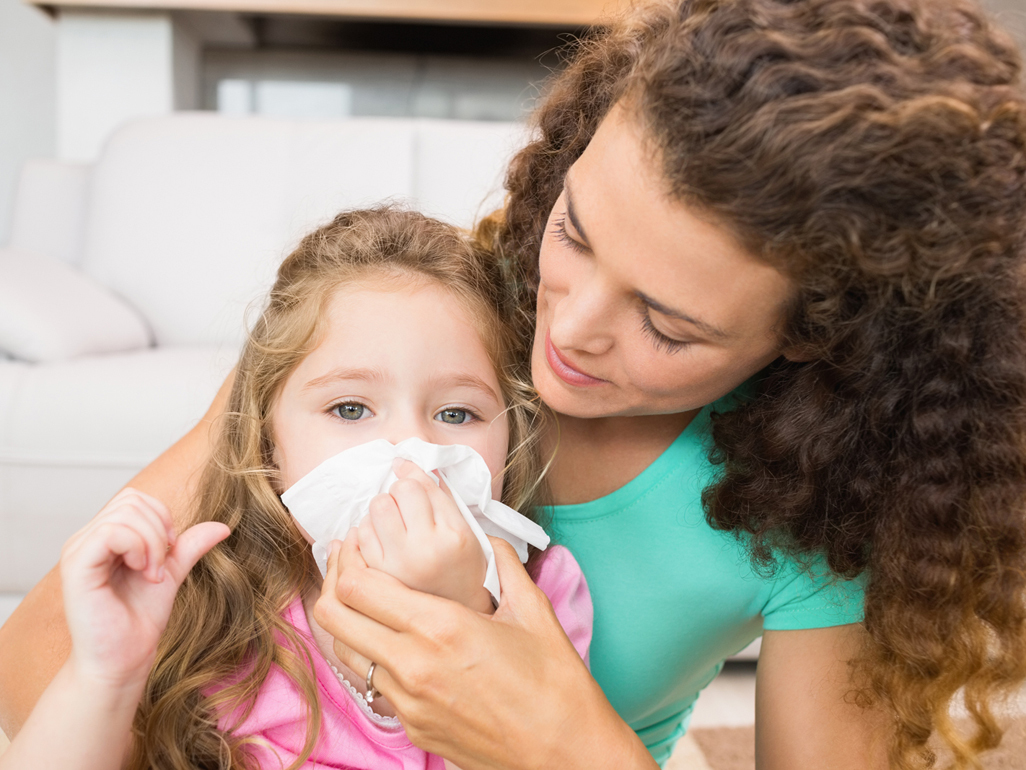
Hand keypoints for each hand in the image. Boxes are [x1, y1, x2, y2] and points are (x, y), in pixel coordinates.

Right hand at [59, 488, 229, 689]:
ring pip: (124, 514)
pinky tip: (143, 573)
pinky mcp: (75, 567)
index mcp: (103, 537)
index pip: (134, 498)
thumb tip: (223, 525)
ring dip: (152, 542)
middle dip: (159, 530)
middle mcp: (85, 539)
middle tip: (161, 567)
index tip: (170, 550)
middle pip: (131, 500)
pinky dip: (138, 547)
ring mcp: (78, 551)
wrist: (123, 659)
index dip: (161, 517)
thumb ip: (189, 546)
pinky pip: (111, 533)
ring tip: (153, 574)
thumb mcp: (171, 573)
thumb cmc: (139, 619)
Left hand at [313, 536, 654, 769]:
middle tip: (350, 565)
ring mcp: (408, 702)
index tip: (358, 542)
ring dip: (348, 623)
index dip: (349, 558)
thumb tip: (487, 539)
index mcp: (441, 628)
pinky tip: (398, 642)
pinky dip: (375, 656)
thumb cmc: (554, 684)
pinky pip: (375, 684)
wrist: (564, 754)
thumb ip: (504, 564)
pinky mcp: (413, 727)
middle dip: (334, 584)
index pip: (360, 587)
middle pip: (334, 618)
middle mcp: (413, 665)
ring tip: (368, 601)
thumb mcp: (533, 611)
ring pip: (346, 653)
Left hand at [357, 459, 491, 613]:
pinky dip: (366, 531)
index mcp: (453, 535)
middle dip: (397, 494)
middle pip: (394, 493)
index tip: (404, 470)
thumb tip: (405, 465)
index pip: (421, 485)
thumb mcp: (466, 529)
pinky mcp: (378, 577)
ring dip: (381, 511)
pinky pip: (359, 536)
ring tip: (393, 524)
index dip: (410, 473)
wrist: (457, 611)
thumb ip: (441, 496)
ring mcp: (399, 565)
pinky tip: (380, 538)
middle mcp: (425, 549)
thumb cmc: (463, 566)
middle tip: (405, 507)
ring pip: (374, 511)